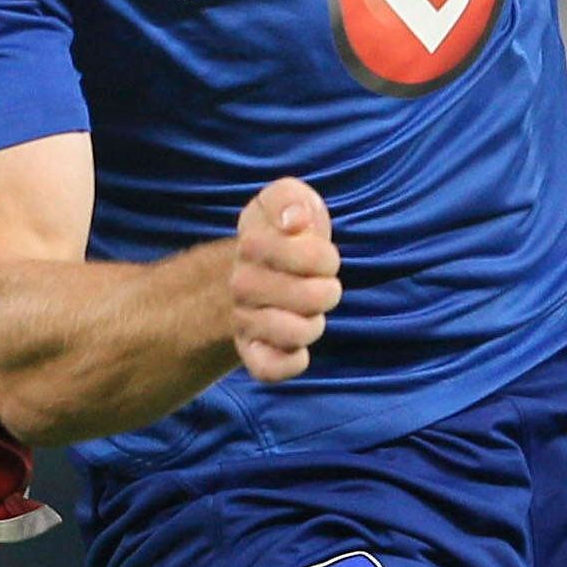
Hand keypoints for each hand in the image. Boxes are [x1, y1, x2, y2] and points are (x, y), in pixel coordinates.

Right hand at [229, 178, 339, 382]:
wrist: (264, 267)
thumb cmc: (286, 229)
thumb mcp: (288, 197)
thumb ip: (290, 198)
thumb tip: (295, 222)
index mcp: (251, 245)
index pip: (303, 256)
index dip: (324, 257)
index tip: (325, 254)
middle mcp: (240, 285)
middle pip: (304, 297)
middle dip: (327, 291)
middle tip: (324, 284)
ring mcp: (244, 321)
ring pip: (291, 333)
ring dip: (314, 324)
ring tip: (312, 313)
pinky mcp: (252, 352)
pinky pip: (268, 369)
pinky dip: (290, 363)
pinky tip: (300, 349)